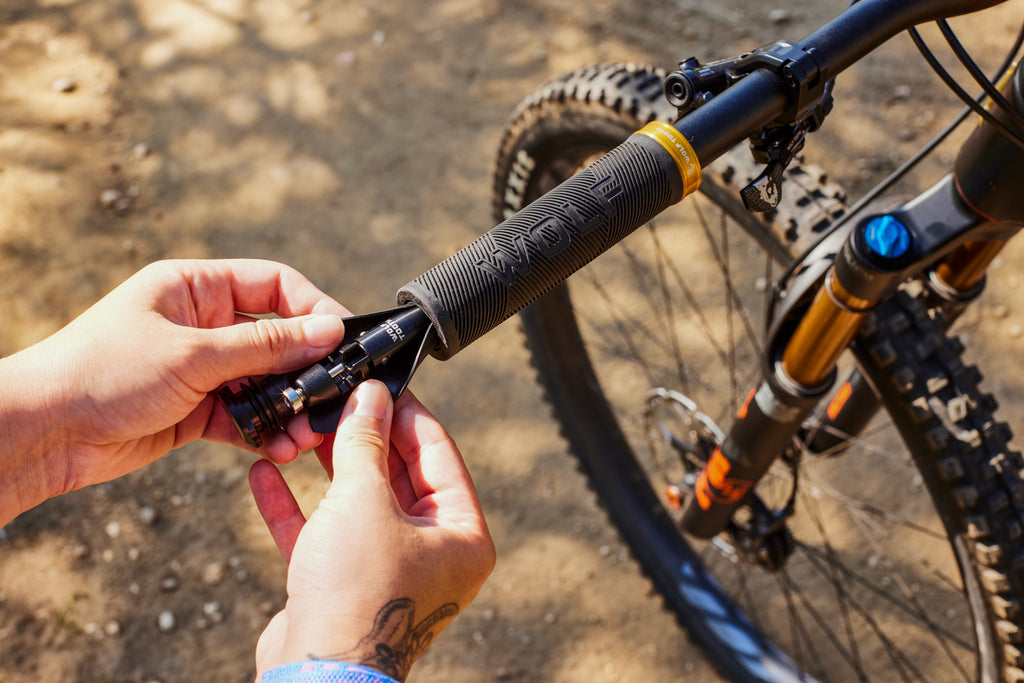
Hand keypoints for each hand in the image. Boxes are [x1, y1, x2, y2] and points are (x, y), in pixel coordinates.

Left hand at [0, 259, 348, 525]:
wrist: (42, 434)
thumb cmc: (102, 373)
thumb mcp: (192, 354)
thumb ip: (265, 346)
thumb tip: (329, 331)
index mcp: (195, 288)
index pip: (275, 286)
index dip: (314, 308)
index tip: (345, 338)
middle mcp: (202, 324)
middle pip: (276, 338)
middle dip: (306, 369)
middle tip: (334, 395)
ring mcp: (201, 368)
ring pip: (265, 382)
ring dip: (289, 407)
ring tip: (304, 433)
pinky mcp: (196, 409)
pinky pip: (246, 415)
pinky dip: (265, 430)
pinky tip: (280, 447)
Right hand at [249, 380, 494, 680]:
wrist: (315, 676)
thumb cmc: (356, 595)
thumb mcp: (364, 501)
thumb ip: (365, 444)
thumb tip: (371, 397)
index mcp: (462, 536)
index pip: (440, 455)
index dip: (407, 414)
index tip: (380, 383)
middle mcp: (432, 553)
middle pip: (398, 475)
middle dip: (362, 438)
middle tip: (336, 401)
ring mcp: (387, 569)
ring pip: (358, 501)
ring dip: (326, 467)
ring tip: (301, 428)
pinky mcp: (344, 584)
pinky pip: (324, 533)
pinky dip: (296, 505)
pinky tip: (264, 472)